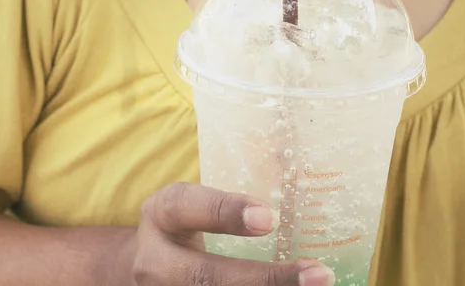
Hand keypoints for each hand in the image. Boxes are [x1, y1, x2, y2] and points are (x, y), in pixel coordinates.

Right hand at [132, 182, 334, 285]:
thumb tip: (299, 188)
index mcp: (162, 213)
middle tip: (317, 273)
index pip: (188, 206)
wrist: (147, 262)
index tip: (270, 218)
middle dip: (265, 279)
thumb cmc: (185, 222)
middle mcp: (155, 260)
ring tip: (316, 284)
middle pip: (206, 276)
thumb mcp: (194, 202)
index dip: (226, 212)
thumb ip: (229, 201)